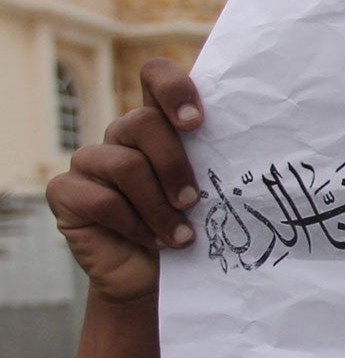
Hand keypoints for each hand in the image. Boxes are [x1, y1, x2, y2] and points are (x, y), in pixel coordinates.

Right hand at [45, 59, 204, 304]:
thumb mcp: (213, 194)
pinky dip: (132, 225)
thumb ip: (221, 163)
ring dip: (159, 207)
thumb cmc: (191, 231)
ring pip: (124, 164)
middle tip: (193, 201)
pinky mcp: (66, 192)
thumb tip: (265, 145)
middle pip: (142, 122)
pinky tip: (150, 241)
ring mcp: (90, 162)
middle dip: (174, 165)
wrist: (156, 281)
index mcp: (159, 125)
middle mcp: (122, 136)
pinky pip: (99, 199)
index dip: (173, 88)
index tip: (196, 122)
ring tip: (180, 236)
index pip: (155, 76)